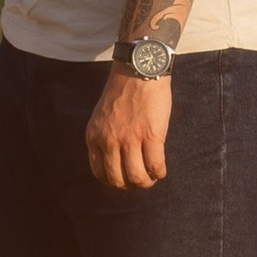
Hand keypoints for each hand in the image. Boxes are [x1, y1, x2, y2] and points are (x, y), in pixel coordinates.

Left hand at [85, 69, 170, 190]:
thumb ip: (104, 137)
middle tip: (141, 180)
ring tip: (152, 177)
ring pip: (137, 177)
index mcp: (94, 136)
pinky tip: (161, 170)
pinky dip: (159, 173)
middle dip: (130, 185)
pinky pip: (155, 166)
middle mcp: (109, 140)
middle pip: (118, 180)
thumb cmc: (124, 92)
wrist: (138, 70)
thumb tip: (115, 162)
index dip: (113, 181)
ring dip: (146, 182)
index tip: (124, 179)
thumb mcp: (102, 116)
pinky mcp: (151, 135)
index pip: (99, 172)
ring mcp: (130, 139)